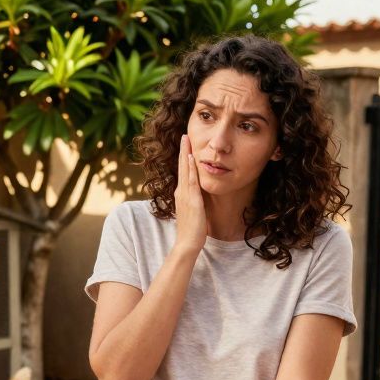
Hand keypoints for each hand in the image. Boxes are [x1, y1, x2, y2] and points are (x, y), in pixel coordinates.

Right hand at [174, 134, 207, 252]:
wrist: (187, 244)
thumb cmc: (191, 231)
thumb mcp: (193, 212)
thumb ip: (194, 202)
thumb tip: (199, 196)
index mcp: (181, 194)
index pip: (182, 172)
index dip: (183, 158)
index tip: (185, 145)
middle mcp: (181, 192)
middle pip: (181, 167)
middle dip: (183, 150)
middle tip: (184, 135)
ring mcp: (185, 195)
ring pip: (185, 170)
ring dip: (185, 153)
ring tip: (186, 139)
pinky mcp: (192, 200)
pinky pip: (191, 180)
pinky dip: (190, 168)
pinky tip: (190, 157)